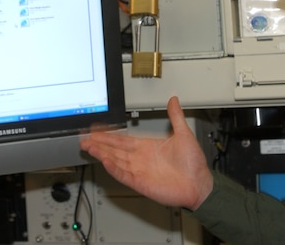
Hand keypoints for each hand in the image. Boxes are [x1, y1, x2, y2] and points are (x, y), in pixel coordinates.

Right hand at [80, 96, 212, 209]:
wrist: (199, 184)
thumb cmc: (193, 164)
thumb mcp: (184, 134)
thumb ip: (176, 116)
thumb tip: (174, 100)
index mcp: (148, 147)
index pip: (123, 140)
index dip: (109, 135)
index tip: (96, 130)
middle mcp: (141, 159)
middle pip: (114, 150)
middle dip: (99, 144)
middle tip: (84, 138)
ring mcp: (139, 171)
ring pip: (115, 160)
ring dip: (102, 153)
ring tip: (89, 146)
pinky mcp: (141, 183)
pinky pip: (123, 174)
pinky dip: (114, 168)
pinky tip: (104, 161)